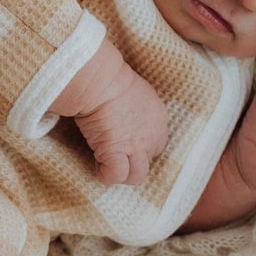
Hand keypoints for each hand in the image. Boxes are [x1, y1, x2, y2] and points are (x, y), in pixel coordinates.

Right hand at [72, 65, 168, 185]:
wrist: (101, 81)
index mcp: (159, 118)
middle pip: (149, 161)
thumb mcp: (135, 92)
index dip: (139, 146)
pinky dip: (104, 174)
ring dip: (121, 173)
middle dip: (132, 159)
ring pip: (137, 176)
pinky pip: (115, 176)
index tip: (123, 139)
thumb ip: (136, 108)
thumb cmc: (111, 79)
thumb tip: (123, 115)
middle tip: (113, 150)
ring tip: (105, 162)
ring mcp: (137, 147)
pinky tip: (96, 163)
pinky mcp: (117, 153)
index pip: (156, 144)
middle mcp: (153, 135)